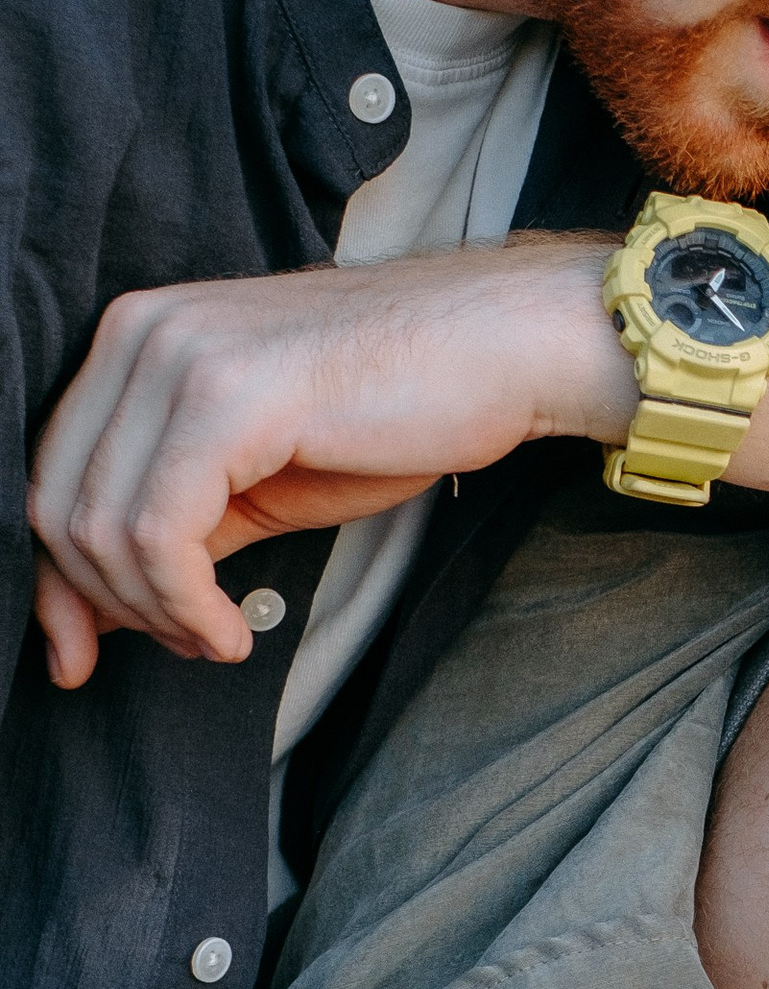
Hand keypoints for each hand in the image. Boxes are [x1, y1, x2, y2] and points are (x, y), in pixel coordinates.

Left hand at [28, 241, 628, 682]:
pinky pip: (161, 532)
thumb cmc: (395, 407)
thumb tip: (95, 615)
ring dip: (157, 615)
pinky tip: (231, 632)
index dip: (56, 582)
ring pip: (104, 528)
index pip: (48, 472)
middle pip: (58, 505)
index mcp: (135, 338)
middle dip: (106, 607)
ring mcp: (179, 357)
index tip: (77, 655)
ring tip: (217, 639)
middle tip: (183, 647)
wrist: (500, 350)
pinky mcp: (228, 396)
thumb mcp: (254, 478)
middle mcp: (139, 332)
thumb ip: (169, 529)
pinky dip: (187, 605)